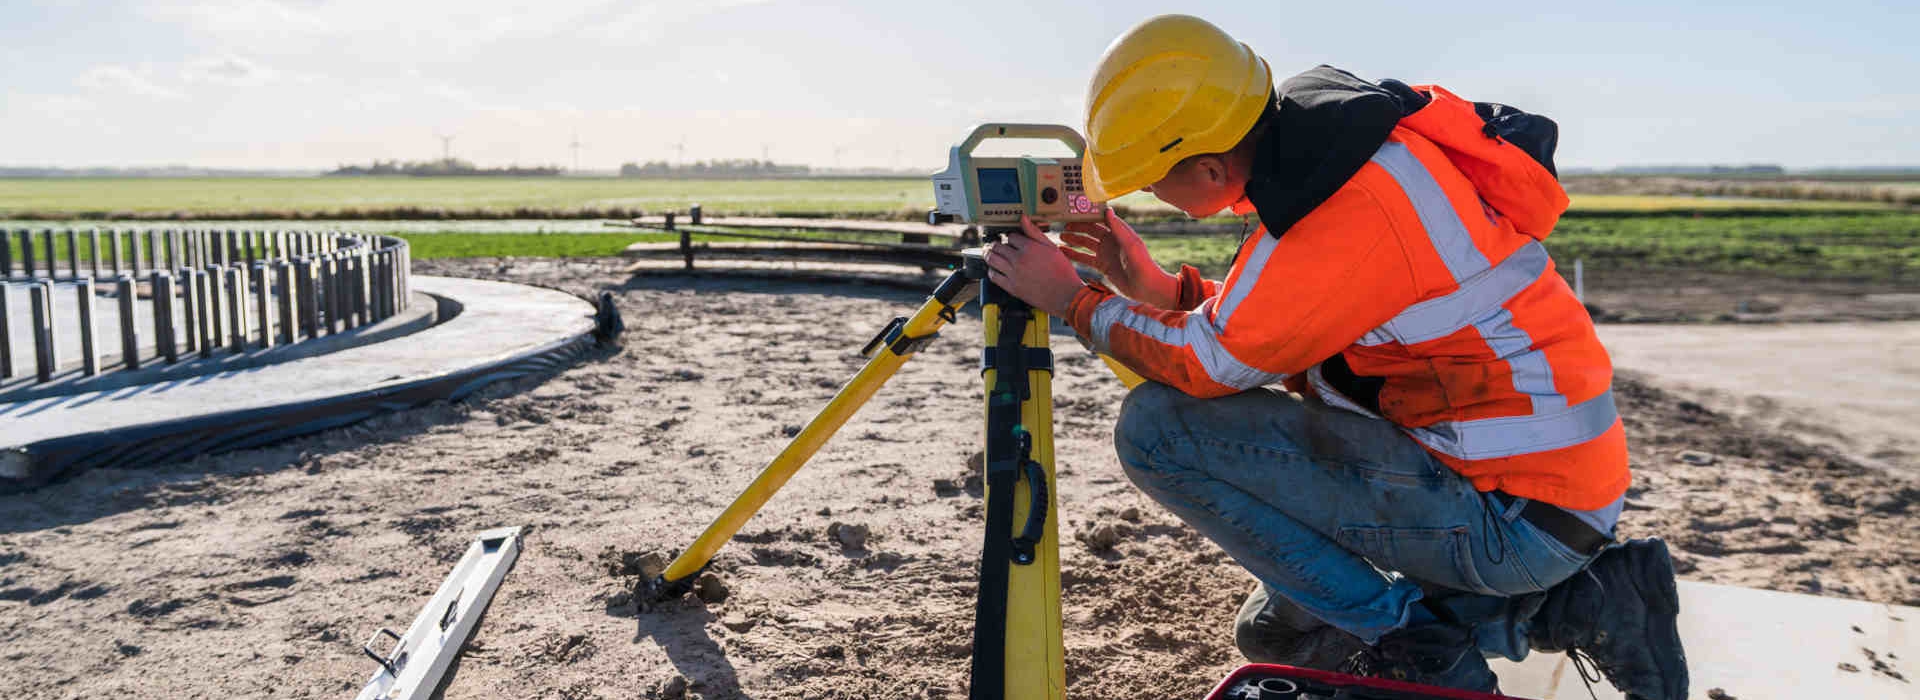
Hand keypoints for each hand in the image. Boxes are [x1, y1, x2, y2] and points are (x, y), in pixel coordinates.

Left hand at [984, 216, 1086, 318]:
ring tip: (991, 253)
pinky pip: (993, 276)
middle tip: (997, 245)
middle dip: (997, 244)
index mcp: (1029, 248)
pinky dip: (991, 271)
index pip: (1010, 236)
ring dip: (989, 254)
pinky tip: (995, 269)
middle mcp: (1019, 260)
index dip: (1011, 237)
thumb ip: (1035, 233)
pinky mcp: (1011, 287)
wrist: (1065, 295)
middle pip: (998, 246)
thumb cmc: (1061, 272)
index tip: (1012, 240)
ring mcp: (1013, 274)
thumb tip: (1023, 219)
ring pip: (992, 259)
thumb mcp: (1051, 247)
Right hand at [1060, 208, 1176, 307]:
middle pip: (1090, 230)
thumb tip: (1107, 210)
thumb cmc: (1144, 265)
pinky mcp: (1102, 266)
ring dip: (1074, 239)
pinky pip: (1085, 258)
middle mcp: (1111, 241)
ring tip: (1060, 236)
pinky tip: (1063, 252)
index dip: (1089, 215)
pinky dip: (1074, 255)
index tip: (1076, 211)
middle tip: (1064, 225)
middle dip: (1077, 227)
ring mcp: (1106, 253)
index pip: (1100, 220)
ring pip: (1085, 243)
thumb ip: (1119, 228)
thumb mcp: (1131, 245)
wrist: (1146, 288)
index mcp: (1119, 233)